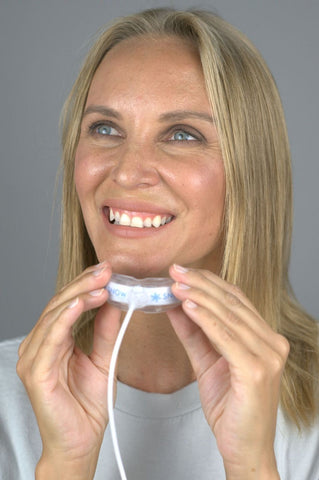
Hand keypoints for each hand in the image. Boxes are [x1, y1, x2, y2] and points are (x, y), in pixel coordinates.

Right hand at [17, 262, 121, 478]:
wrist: (81, 441)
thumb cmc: (88, 403)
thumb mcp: (103, 358)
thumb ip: (106, 330)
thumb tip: (116, 301)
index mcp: (54, 339)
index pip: (67, 302)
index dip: (87, 284)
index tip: (109, 270)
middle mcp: (40, 344)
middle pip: (60, 304)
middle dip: (84, 284)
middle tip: (107, 270)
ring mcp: (33, 357)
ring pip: (54, 316)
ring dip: (78, 297)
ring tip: (101, 284)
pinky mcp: (35, 373)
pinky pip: (50, 339)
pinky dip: (64, 319)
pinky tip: (79, 305)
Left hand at [168, 265, 287, 478]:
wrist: (245, 448)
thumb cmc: (231, 407)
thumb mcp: (207, 363)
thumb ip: (194, 333)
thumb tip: (175, 305)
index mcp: (264, 337)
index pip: (235, 299)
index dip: (208, 282)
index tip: (182, 271)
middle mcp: (271, 342)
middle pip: (232, 302)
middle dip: (200, 283)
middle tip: (175, 271)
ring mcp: (268, 356)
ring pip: (229, 316)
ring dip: (199, 297)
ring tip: (176, 285)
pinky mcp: (257, 370)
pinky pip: (227, 338)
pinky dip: (206, 320)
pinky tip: (188, 307)